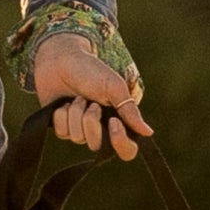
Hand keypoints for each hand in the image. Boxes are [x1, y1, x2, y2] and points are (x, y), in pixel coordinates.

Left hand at [32, 36, 152, 162]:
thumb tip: (148, 132)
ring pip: (78, 138)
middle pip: (97, 145)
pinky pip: (63, 132)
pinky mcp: (62, 125)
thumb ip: (129, 111)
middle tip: (90, 101)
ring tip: (76, 97)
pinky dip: (62, 115)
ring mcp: (79, 128)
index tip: (113, 122)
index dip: (121, 142)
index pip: (126, 150)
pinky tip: (63, 102)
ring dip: (75, 113)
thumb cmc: (91, 70)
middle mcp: (99, 128)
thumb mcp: (114, 87)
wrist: (62, 59)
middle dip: (91, 120)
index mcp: (117, 119)